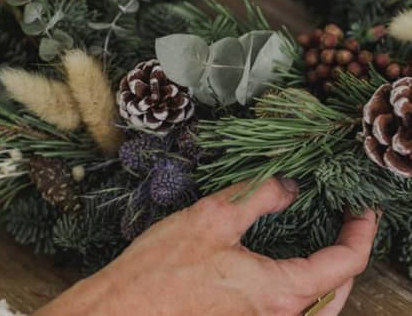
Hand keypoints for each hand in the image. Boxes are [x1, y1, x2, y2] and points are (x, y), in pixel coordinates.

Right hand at [37, 178, 377, 315]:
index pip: (344, 264)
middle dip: (351, 254)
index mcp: (278, 292)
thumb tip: (288, 186)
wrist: (125, 309)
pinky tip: (291, 264)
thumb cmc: (162, 268)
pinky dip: (308, 286)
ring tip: (329, 241)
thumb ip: (258, 197)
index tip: (362, 208)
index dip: (361, 232)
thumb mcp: (213, 218)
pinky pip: (293, 310)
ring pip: (319, 307)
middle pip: (339, 291)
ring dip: (333, 274)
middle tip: (349, 222)